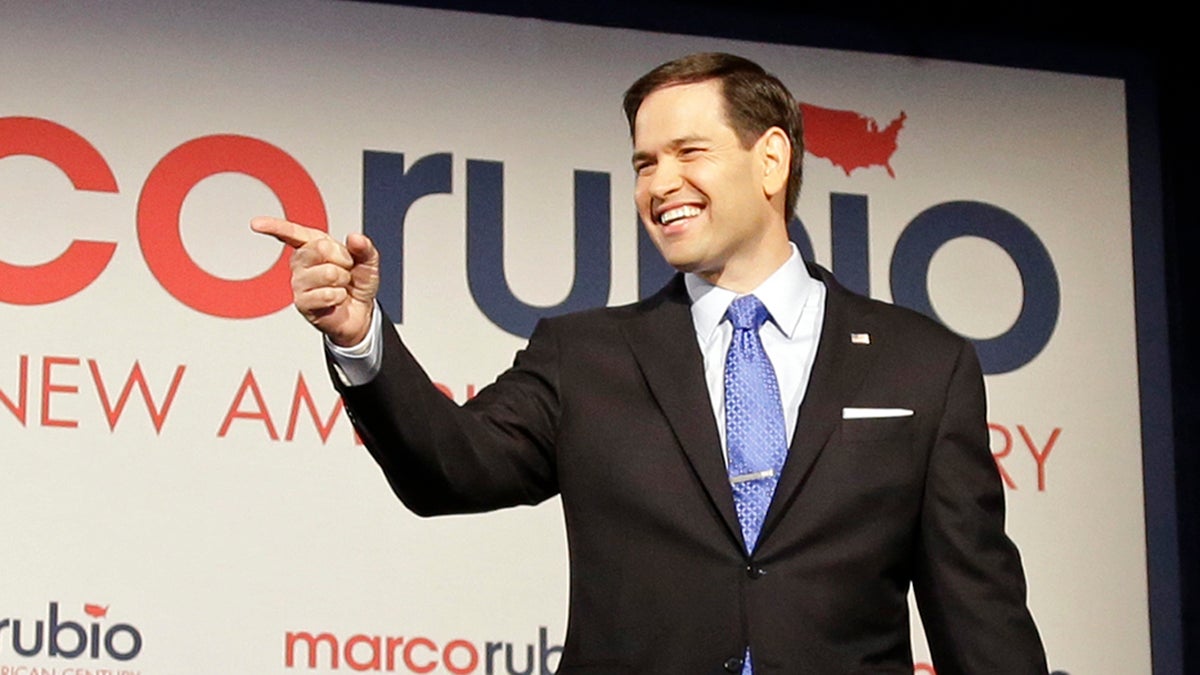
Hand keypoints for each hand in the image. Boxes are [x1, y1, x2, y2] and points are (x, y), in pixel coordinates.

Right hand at [250, 216, 378, 346]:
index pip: (291, 233)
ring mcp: (299, 283)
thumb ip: (364, 247)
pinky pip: (326, 294)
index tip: (256, 224)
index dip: (274, 227)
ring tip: (340, 286)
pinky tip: (336, 299)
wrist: (360, 312)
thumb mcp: (367, 261)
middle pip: (320, 249)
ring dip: (343, 281)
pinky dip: (339, 296)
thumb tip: (355, 237)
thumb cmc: (357, 283)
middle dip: (343, 260)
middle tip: (345, 270)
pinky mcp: (302, 303)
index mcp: (312, 245)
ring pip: (327, 273)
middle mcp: (300, 262)